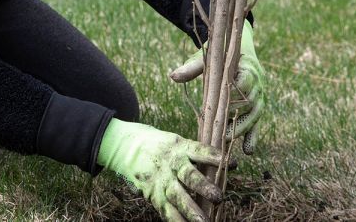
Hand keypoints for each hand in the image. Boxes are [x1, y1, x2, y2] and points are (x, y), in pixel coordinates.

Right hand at [96, 118, 224, 221]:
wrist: (125, 146)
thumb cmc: (158, 144)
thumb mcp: (175, 141)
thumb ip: (193, 154)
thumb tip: (222, 166)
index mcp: (178, 147)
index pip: (199, 151)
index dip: (214, 157)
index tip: (230, 163)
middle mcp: (170, 164)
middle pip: (188, 176)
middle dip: (203, 187)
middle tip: (219, 197)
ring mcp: (161, 180)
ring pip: (177, 196)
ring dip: (191, 211)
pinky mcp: (153, 193)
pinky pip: (165, 209)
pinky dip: (176, 220)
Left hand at [169, 20, 265, 153]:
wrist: (240, 50)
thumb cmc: (221, 56)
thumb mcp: (207, 59)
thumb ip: (191, 68)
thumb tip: (172, 76)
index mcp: (246, 68)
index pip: (245, 81)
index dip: (236, 93)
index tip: (224, 104)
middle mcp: (257, 84)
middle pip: (249, 103)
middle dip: (236, 118)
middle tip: (221, 132)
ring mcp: (259, 98)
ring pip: (253, 116)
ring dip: (242, 129)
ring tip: (226, 141)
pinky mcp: (257, 109)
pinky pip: (257, 124)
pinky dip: (253, 137)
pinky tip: (247, 151)